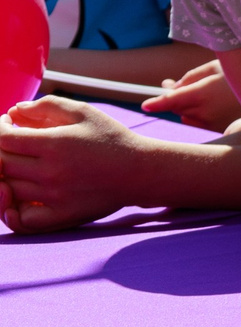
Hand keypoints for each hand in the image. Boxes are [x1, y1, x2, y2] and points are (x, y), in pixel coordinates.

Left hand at [0, 96, 145, 230]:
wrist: (142, 172)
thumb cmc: (113, 139)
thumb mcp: (85, 113)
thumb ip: (47, 106)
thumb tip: (14, 111)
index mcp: (54, 144)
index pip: (3, 139)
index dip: (0, 130)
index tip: (8, 126)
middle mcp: (51, 172)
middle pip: (1, 164)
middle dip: (0, 151)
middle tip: (12, 144)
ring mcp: (54, 197)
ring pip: (7, 189)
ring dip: (4, 176)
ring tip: (16, 165)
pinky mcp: (61, 215)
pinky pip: (22, 221)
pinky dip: (10, 211)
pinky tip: (14, 197)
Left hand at [140, 59, 240, 130]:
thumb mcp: (215, 67)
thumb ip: (190, 77)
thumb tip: (171, 87)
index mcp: (201, 93)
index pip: (170, 100)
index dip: (156, 103)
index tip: (146, 105)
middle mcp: (204, 112)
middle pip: (177, 108)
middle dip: (173, 98)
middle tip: (174, 84)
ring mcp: (213, 123)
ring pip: (187, 117)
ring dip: (187, 107)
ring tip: (204, 94)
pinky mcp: (221, 130)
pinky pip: (200, 123)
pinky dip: (199, 115)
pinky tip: (214, 104)